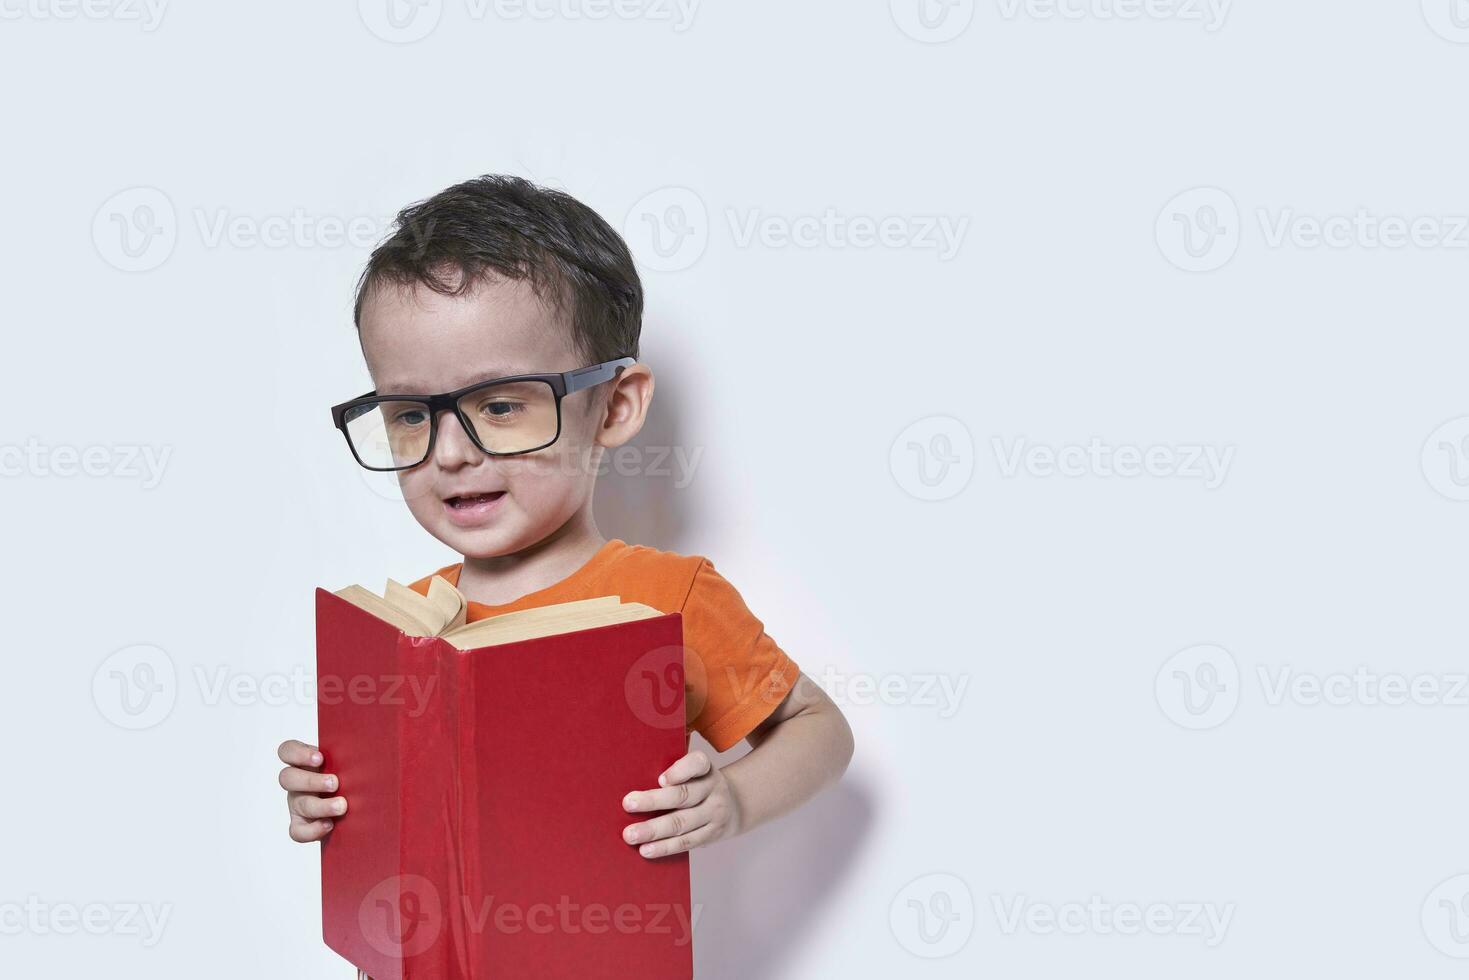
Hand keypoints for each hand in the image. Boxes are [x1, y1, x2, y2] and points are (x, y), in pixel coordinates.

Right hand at [277, 739, 346, 842]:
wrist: (354, 811)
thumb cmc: (352, 779)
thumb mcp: (348, 765)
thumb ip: (349, 758)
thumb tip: (368, 750)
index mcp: (304, 762)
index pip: (287, 751)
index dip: (298, 753)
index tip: (320, 758)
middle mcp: (297, 782)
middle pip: (287, 778)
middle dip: (311, 781)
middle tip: (335, 783)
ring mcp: (296, 804)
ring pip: (299, 804)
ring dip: (320, 805)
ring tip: (342, 806)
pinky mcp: (300, 825)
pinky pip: (297, 831)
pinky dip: (313, 829)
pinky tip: (330, 825)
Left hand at [621, 750, 741, 858]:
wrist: (734, 806)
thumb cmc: (699, 785)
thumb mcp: (694, 771)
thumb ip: (672, 770)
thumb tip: (635, 775)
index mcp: (706, 768)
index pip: (696, 763)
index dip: (679, 771)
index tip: (660, 779)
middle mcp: (713, 789)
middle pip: (682, 795)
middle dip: (653, 801)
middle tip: (628, 804)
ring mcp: (714, 814)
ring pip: (681, 822)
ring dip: (654, 830)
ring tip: (631, 835)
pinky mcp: (711, 835)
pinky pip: (685, 842)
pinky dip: (664, 847)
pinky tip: (646, 850)